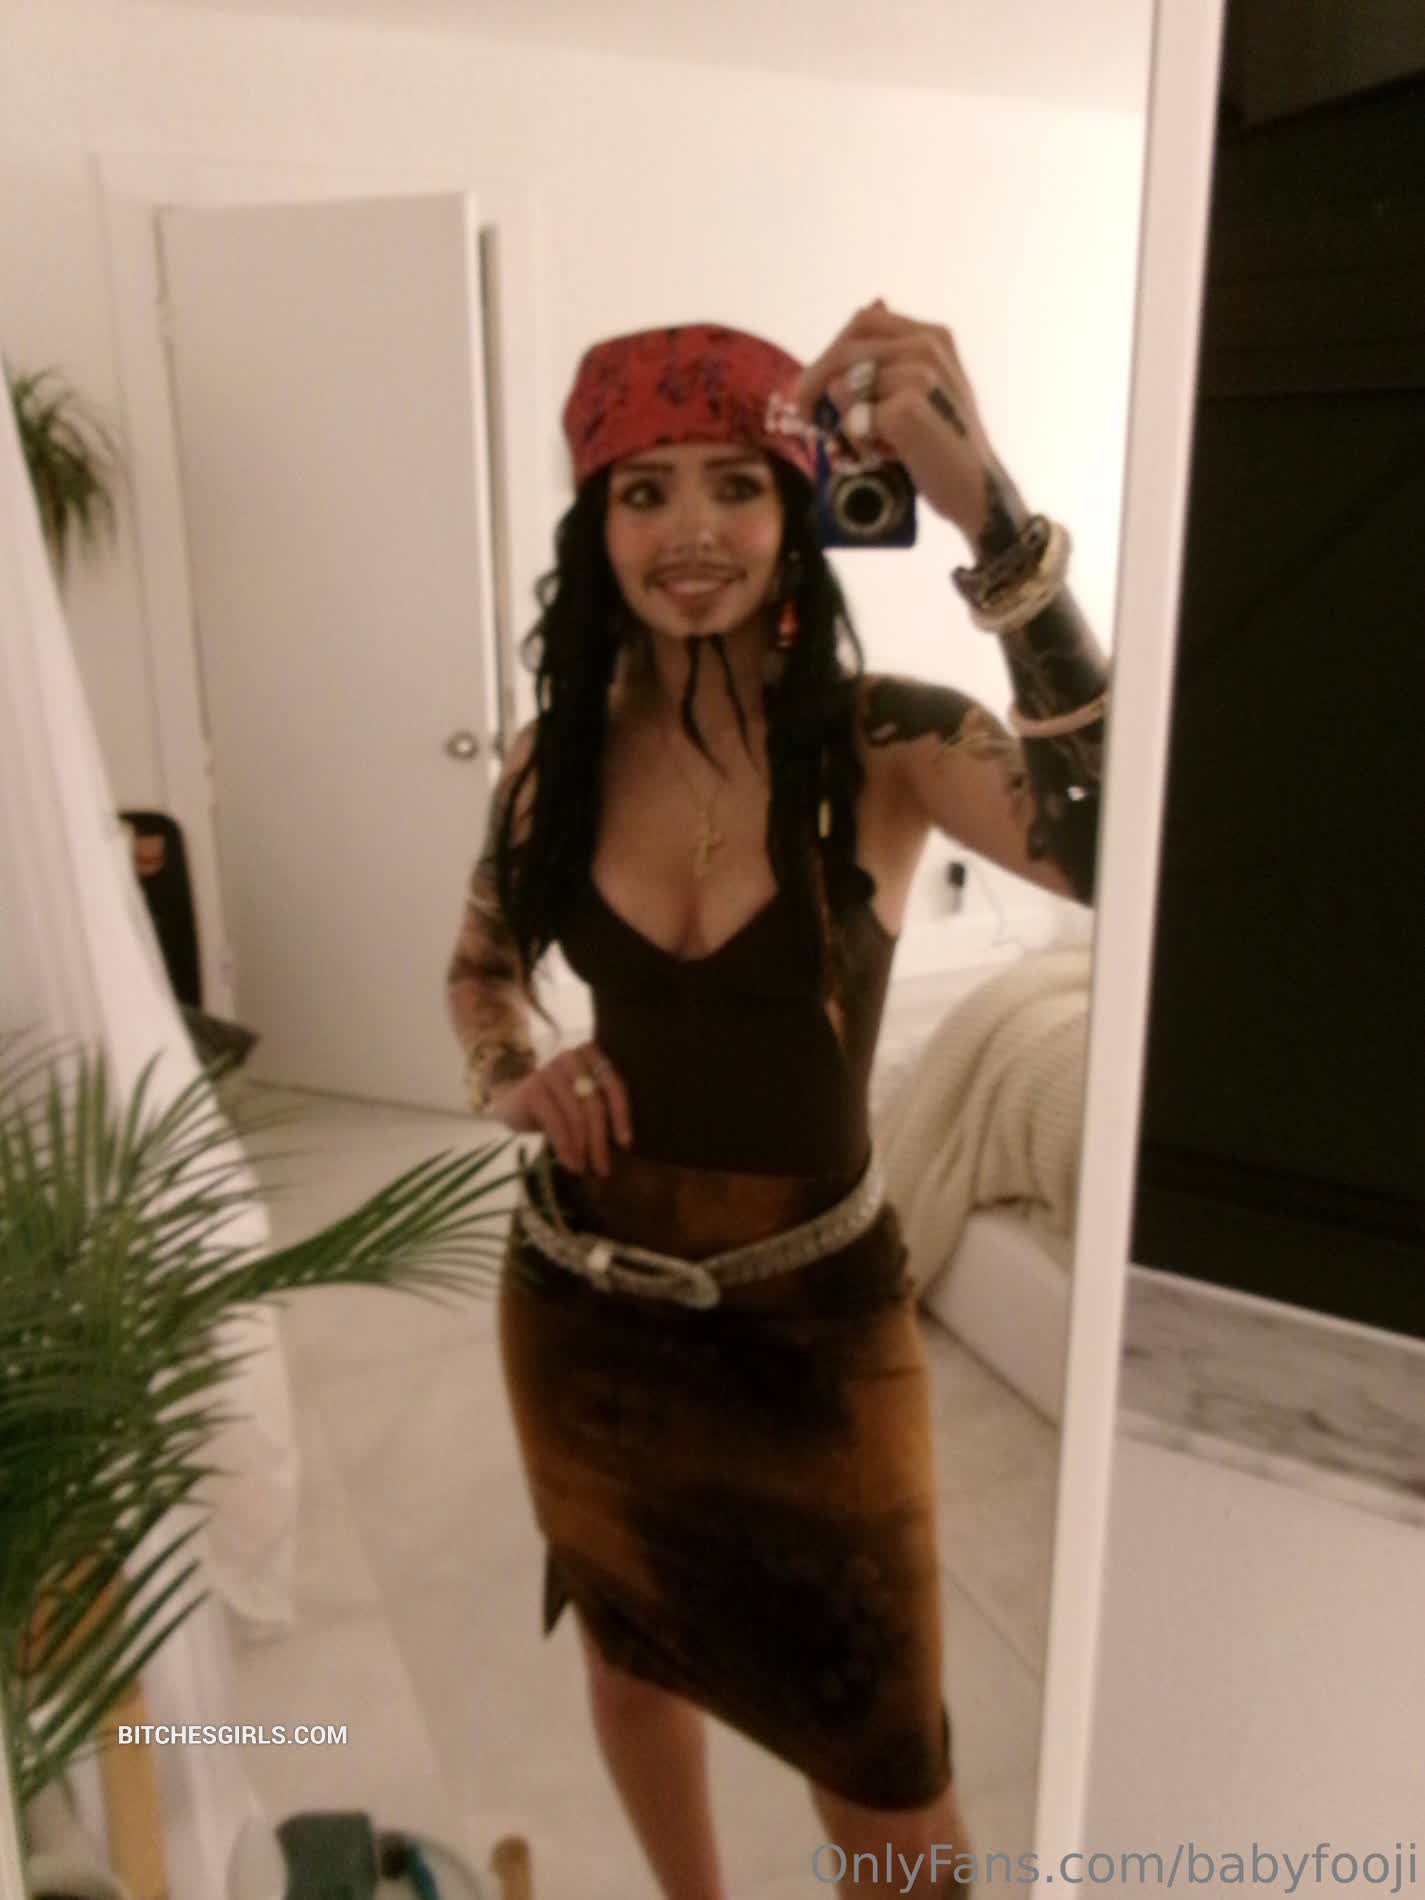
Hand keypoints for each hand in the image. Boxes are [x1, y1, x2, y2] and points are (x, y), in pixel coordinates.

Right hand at [492, 1040, 632, 1176]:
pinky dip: (565, 1147)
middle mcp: (571, 1058)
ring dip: (582, 1148)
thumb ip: (601, 1109)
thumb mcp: (581, 1100)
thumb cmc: (556, 1102)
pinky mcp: (533, 1088)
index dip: (621, 1117)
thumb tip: (623, 1147)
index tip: (625, 1144)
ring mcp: (550, 1071)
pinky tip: (569, 1163)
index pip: (614, 1086)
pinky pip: (556, 1123)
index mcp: (590, 1055)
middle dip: (600, 1141)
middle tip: (603, 1169)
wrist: (511, 1099)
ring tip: (583, 1168)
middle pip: (595, 1105)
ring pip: (576, 1116)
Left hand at [793, 300, 998, 542]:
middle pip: (845, 350)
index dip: (831, 352)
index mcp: (933, 336)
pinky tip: (879, 457)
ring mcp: (919, 377)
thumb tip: (863, 319)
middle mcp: (927, 348)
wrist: (976, 490)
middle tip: (803, 414)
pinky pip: (851, 419)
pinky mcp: (907, 411)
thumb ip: (895, 361)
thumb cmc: (945, 446)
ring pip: (843, 386)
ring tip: (866, 445)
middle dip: (813, 381)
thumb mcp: (928, 391)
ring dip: (842, 420)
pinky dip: (856, 443)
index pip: (863, 322)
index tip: (815, 385)